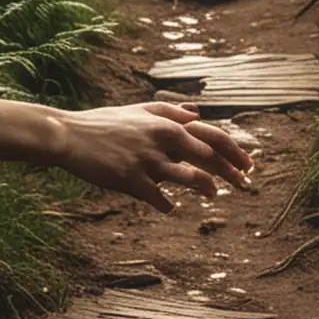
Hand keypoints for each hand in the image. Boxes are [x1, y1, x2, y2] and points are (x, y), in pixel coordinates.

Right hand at [55, 101, 252, 210]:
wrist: (69, 135)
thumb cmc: (105, 123)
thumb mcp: (139, 111)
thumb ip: (170, 111)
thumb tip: (197, 114)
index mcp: (167, 123)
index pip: (213, 136)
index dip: (235, 151)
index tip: (249, 164)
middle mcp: (162, 140)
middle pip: (209, 157)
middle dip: (232, 172)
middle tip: (245, 184)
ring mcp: (147, 161)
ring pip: (190, 178)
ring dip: (207, 188)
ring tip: (214, 195)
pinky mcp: (131, 180)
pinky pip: (159, 198)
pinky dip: (167, 204)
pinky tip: (169, 207)